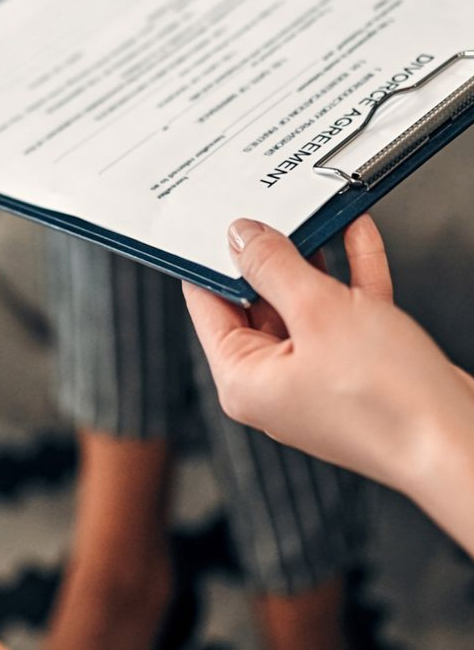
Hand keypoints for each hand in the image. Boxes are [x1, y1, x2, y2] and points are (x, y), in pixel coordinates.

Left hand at [184, 216, 473, 499]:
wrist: (466, 446)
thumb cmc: (391, 403)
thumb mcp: (317, 311)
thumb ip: (273, 266)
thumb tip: (241, 237)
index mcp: (243, 380)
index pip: (207, 302)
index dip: (210, 256)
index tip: (215, 218)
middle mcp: (274, 383)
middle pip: (256, 299)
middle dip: (269, 252)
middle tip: (269, 208)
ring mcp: (317, 377)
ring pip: (304, 302)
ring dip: (314, 256)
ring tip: (312, 212)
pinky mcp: (358, 371)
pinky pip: (343, 312)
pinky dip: (350, 274)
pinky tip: (356, 234)